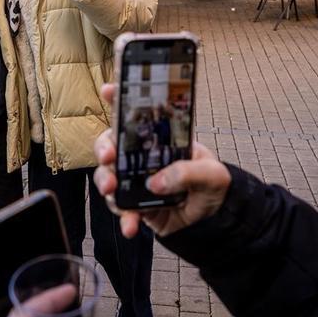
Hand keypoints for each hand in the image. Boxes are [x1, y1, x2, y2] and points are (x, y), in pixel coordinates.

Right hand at [93, 83, 230, 237]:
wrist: (214, 219)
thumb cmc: (212, 185)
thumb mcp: (212, 173)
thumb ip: (188, 172)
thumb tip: (157, 182)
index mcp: (160, 139)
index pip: (136, 114)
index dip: (120, 99)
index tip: (109, 90)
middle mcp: (141, 156)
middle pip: (111, 144)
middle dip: (103, 148)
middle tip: (108, 157)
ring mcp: (135, 180)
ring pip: (108, 176)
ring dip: (105, 182)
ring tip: (113, 192)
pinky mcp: (135, 205)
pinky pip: (122, 209)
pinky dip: (124, 218)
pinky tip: (131, 226)